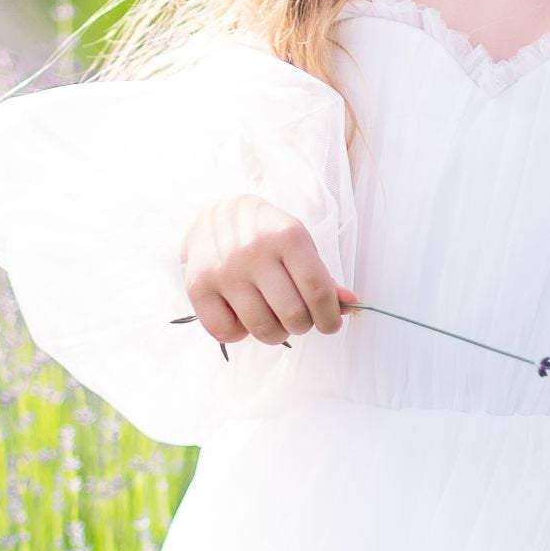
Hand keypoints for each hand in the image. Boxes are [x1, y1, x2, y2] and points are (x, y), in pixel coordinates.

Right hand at [180, 193, 355, 348]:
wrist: (215, 216)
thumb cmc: (267, 236)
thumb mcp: (298, 245)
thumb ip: (323, 277)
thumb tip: (351, 306)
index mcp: (287, 236)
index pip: (317, 290)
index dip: (329, 317)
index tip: (330, 325)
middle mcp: (253, 252)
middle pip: (292, 315)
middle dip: (303, 326)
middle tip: (298, 319)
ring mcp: (223, 271)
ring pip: (262, 328)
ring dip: (276, 334)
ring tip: (274, 319)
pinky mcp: (198, 287)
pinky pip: (226, 332)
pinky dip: (240, 334)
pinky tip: (244, 317)